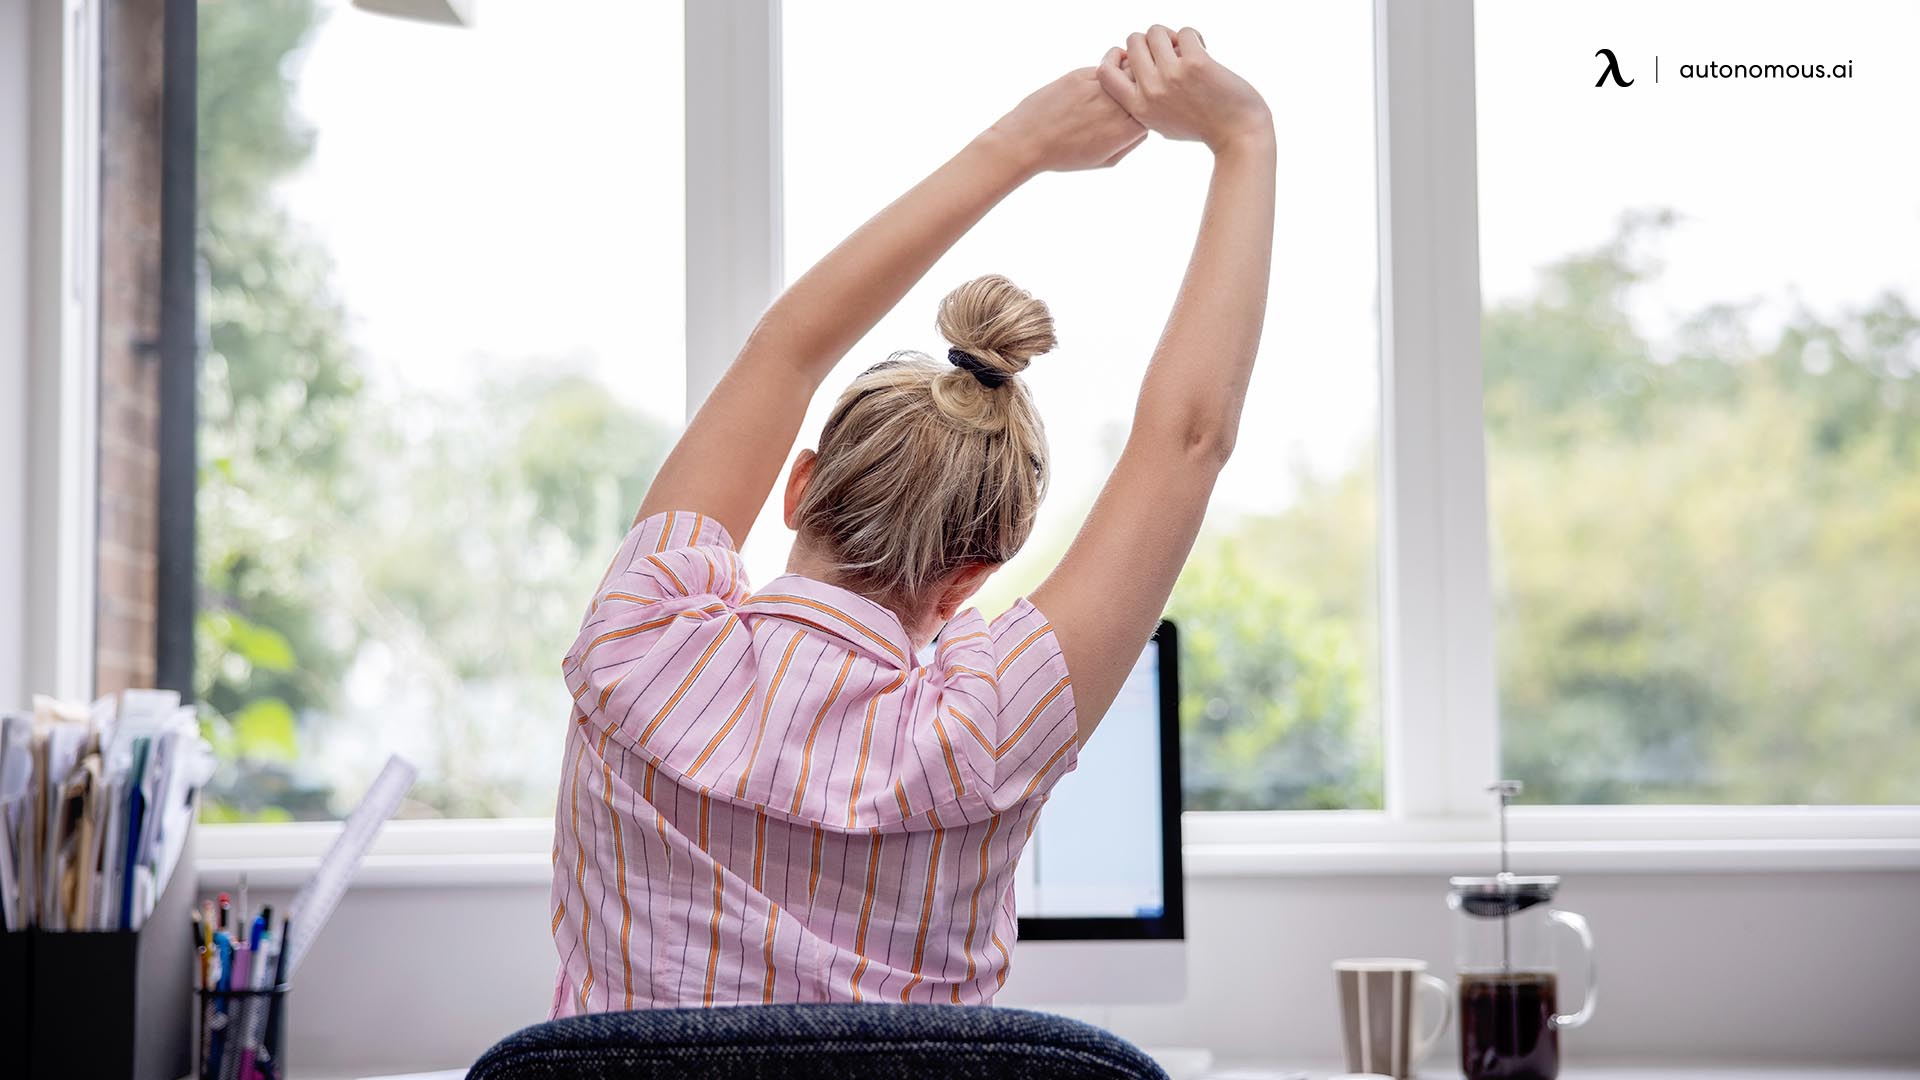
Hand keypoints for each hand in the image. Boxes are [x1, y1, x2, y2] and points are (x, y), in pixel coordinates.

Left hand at [990, 67, 1148, 173]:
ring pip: (1126, 71)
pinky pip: (1104, 68)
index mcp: (1125, 131)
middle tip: (1131, 93)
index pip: (1154, 110)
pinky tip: (1091, 88)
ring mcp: (1098, 88)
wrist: (1027, 141)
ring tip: (1112, 89)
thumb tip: (1145, 125)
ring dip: (1125, 76)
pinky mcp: (1080, 74)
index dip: (1150, 109)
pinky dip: (1105, 73)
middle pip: (1144, 86)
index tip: (1141, 111)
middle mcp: (1115, 107)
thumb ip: (1131, 142)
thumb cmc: (1065, 155)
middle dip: (1141, 87)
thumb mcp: (1105, 160)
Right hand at [1098, 26, 1271, 152]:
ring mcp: (1172, 76)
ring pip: (1156, 31)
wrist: (1238, 133)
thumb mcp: (1161, 123)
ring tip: (1186, 49)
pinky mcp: (1195, 63)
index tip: (1136, 57)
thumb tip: (1133, 69)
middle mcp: (1151, 91)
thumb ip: (1144, 102)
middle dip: (1151, 40)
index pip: (1104, 72)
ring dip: (1172, 35)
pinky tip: (1204, 49)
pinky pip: (1185, 32)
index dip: (1118, 56)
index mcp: (1138, 107)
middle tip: (1170, 52)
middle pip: (1133, 42)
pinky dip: (1194, 37)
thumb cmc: (1202, 128)